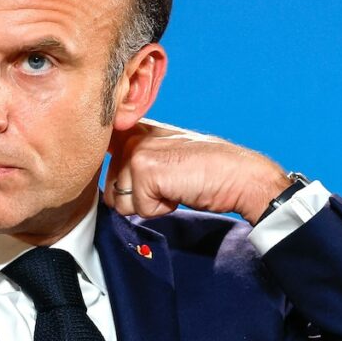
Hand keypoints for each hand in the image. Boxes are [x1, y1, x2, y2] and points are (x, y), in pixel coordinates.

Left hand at [104, 119, 290, 224]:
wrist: (241, 175)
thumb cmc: (208, 171)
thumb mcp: (166, 156)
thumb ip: (136, 158)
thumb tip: (107, 180)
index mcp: (135, 131)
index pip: (100, 157)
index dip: (114, 179)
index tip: (144, 178)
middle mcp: (131, 136)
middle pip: (110, 189)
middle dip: (138, 197)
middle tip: (169, 183)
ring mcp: (136, 151)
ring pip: (121, 202)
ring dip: (149, 204)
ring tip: (175, 185)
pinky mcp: (144, 170)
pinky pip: (139, 209)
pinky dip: (160, 209)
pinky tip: (179, 191)